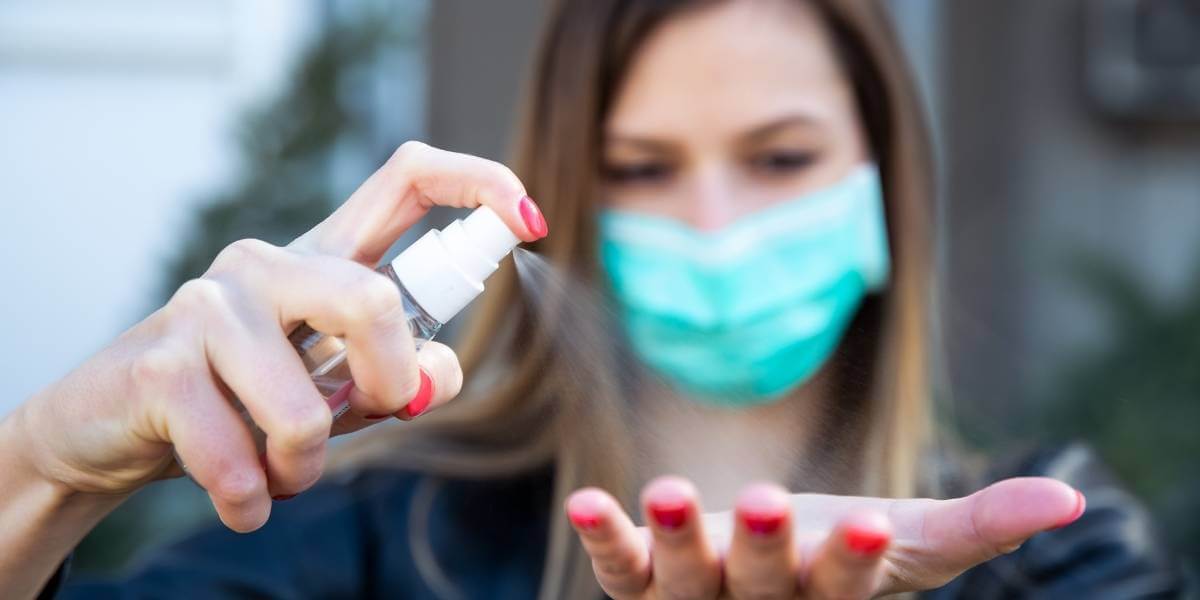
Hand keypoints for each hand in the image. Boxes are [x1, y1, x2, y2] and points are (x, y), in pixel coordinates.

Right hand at [8, 141, 546, 531]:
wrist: (114, 427)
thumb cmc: (245, 401)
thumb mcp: (343, 388)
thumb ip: (403, 371)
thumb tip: (436, 373)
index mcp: (326, 256)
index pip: (408, 178)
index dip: (478, 183)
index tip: (532, 219)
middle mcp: (268, 261)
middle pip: (374, 301)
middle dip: (388, 386)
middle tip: (369, 416)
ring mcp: (208, 306)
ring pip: (307, 408)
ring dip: (305, 465)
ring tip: (279, 466)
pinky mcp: (160, 364)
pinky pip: (239, 457)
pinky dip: (252, 496)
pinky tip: (239, 492)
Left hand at [566, 475, 1085, 598]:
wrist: (774, 573)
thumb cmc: (849, 554)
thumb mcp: (917, 539)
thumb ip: (983, 523)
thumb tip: (1067, 500)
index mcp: (832, 598)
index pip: (846, 584)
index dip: (855, 557)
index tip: (873, 522)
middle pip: (763, 583)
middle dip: (767, 546)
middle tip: (769, 502)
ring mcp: (698, 599)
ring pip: (688, 578)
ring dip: (678, 538)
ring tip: (670, 493)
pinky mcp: (647, 582)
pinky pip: (622, 569)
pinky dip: (607, 539)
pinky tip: (584, 503)